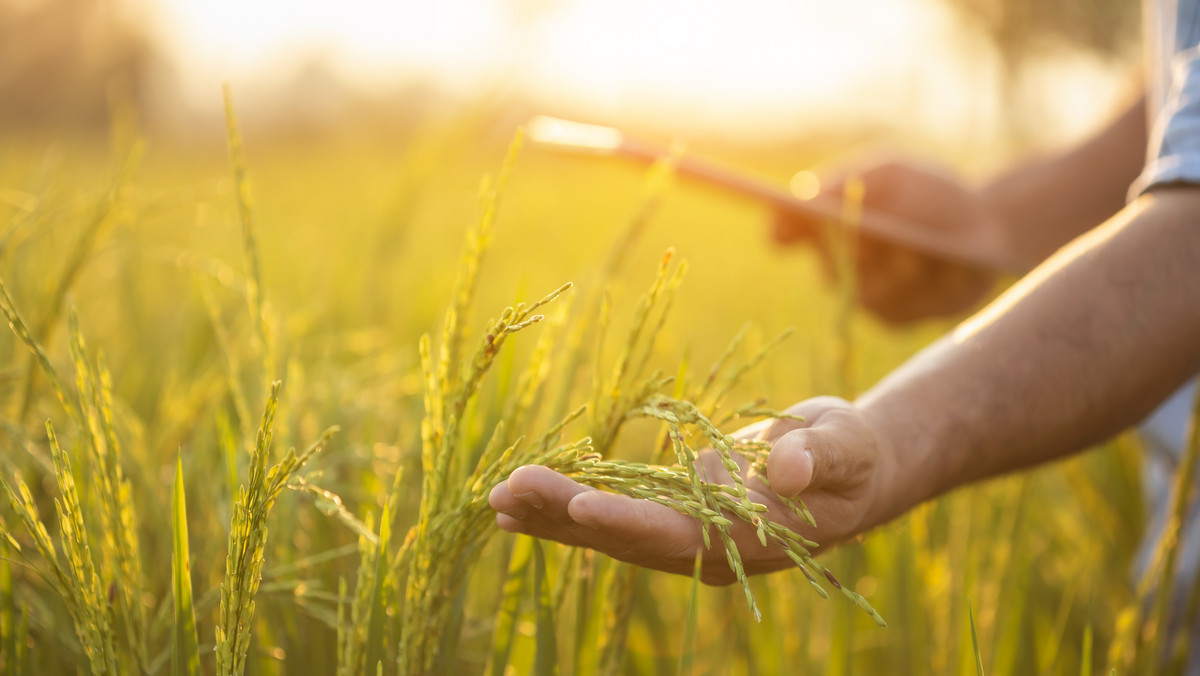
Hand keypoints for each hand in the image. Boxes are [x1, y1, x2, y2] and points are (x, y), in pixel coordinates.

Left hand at [489, 397, 892, 584]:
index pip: (679, 537)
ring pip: (608, 534)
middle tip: (506, 490)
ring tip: (496, 499)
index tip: (582, 505)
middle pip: (626, 539)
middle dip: (566, 516)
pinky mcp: (670, 515)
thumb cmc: (851, 456)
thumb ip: (818, 457)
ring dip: (551, 517)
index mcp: (747, 541)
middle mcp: (706, 550)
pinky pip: (609, 520)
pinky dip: (563, 514)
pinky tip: (517, 510)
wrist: (847, 471)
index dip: (630, 524)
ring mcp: (684, 536)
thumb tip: (786, 467)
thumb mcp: (845, 446)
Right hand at [774, 159, 1007, 323]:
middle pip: (829, 270)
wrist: (980, 224)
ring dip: (897, 273)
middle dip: (856, 255)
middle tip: (874, 240)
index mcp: (826, 223)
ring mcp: (864, 296)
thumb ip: (848, 182)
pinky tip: (949, 274)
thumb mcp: (890, 174)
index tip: (787, 229)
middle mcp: (836, 264)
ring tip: (920, 254)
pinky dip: (925, 292)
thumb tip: (802, 201)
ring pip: (866, 296)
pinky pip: (897, 314)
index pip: (787, 228)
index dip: (784, 229)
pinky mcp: (895, 317)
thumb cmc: (927, 192)